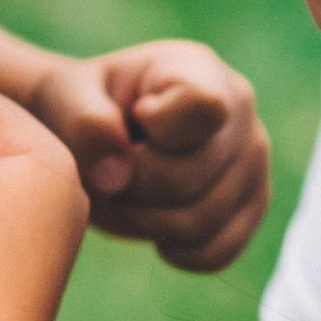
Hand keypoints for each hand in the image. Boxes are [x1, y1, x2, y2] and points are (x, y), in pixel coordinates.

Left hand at [0, 35, 270, 274]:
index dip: (159, 131)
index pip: (204, 108)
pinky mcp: (254, 205)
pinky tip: (155, 221)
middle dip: (133, 186)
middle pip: (190, 177)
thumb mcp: (65, 100)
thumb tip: (118, 173)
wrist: (101, 139)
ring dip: (147, 220)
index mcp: (197, 68)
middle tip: (111, 170)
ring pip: (202, 221)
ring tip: (129, 191)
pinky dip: (175, 249)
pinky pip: (216, 251)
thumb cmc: (83, 110)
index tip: (132, 120)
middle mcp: (241, 109)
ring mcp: (254, 160)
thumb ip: (84, 123)